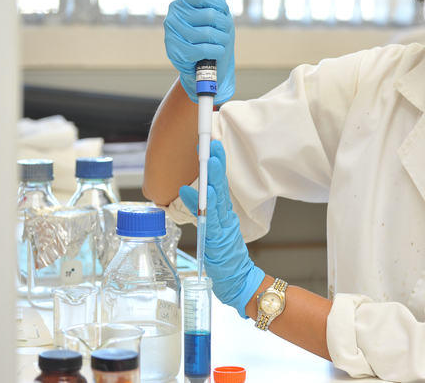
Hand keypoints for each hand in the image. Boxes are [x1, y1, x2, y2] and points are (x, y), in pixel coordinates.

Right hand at [164, 0, 234, 103]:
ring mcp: (172, 34)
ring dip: (222, 40)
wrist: (206, 66)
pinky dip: (217, 51)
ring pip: (209, 33)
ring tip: (219, 43)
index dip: (221, 6)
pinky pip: (205, 48)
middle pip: (211, 15)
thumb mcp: (216, 9)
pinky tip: (215, 51)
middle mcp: (173, 16)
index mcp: (182, 2)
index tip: (222, 13)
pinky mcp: (176, 52)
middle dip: (225, 26)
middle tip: (222, 32)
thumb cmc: (212, 35)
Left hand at [180, 140, 264, 317]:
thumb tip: (186, 189)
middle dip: (215, 163)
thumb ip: (201, 209)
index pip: (218, 182)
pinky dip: (202, 203)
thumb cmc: (223, 258)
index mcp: (222, 212)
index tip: (210, 144)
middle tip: (210, 143)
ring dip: (212, 178)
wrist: (238, 281)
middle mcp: (224, 215)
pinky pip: (210, 219)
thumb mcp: (211, 229)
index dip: (214, 163)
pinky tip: (195, 190)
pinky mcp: (219, 239)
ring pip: (217, 198)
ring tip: (208, 160)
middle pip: (219, 185)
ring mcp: (223, 226)